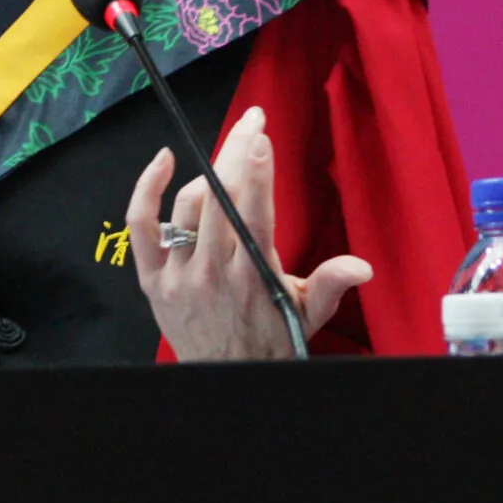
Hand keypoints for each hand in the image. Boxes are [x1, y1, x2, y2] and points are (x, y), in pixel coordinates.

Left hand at [125, 105, 372, 360]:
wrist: (227, 381)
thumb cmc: (271, 340)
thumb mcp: (307, 315)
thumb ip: (331, 285)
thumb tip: (361, 266)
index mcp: (252, 279)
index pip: (252, 216)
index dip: (257, 174)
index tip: (261, 139)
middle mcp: (212, 274)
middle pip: (220, 198)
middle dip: (237, 152)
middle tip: (252, 121)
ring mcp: (177, 276)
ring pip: (187, 207)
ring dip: (209, 176)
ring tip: (230, 163)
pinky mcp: (151, 280)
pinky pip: (141, 227)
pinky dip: (147, 189)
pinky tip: (163, 160)